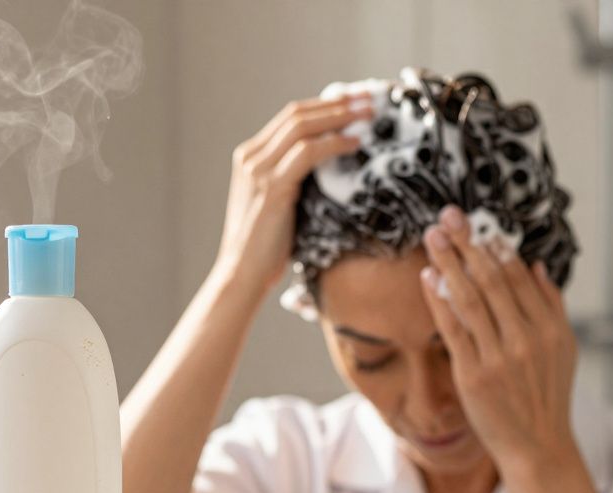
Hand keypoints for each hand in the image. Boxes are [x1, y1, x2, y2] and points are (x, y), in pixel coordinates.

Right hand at [214, 94, 370, 293]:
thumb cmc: (266, 246)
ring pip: (302, 126)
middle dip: (337, 103)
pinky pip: (307, 153)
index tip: (356, 100)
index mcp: (250, 157)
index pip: (290, 117)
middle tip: (370, 98)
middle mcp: (251, 158)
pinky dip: (334, 143)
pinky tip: (355, 143)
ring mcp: (258, 170)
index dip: (325, 105)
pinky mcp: (271, 187)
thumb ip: (295, 178)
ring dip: (340, 116)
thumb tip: (332, 163)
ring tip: (369, 114)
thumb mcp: (280, 203)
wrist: (243, 274)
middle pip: (297, 114)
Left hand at [419, 205, 579, 472]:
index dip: (496, 248)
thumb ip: (550, 306)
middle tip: (447, 219)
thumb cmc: (545, 395)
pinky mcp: (473, 374)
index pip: (520, 277)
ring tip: (432, 238)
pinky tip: (426, 277)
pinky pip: (452, 328)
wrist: (537, 446)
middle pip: (493, 280)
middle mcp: (527, 338)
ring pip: (470, 298)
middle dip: (468, 245)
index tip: (478, 226)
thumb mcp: (563, 349)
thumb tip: (535, 264)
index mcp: (551, 328)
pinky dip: (438, 299)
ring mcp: (499, 356)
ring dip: (449, 263)